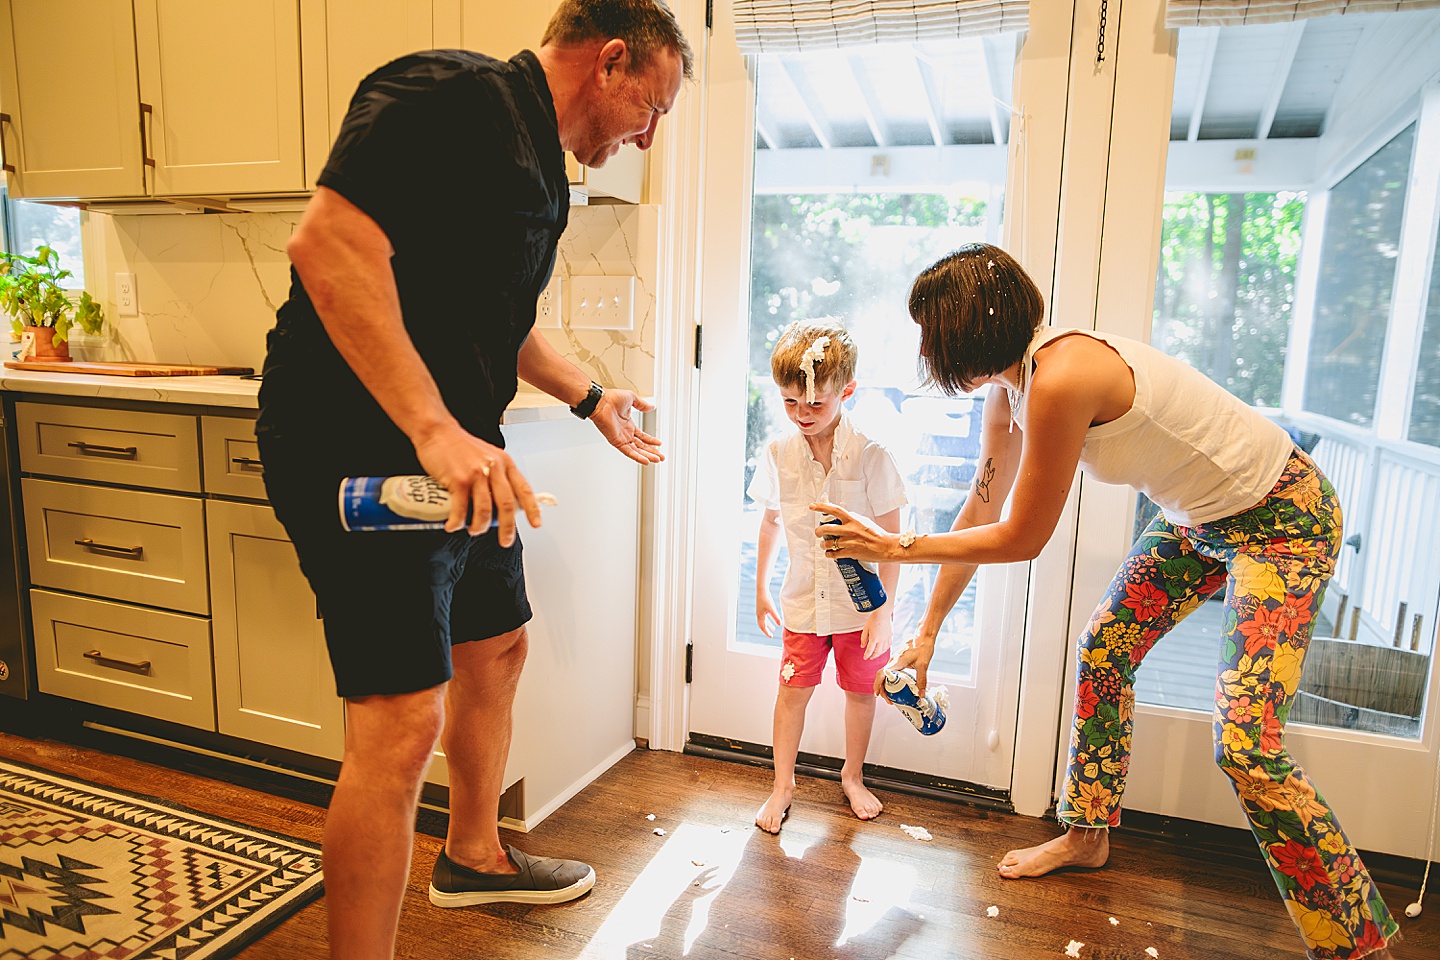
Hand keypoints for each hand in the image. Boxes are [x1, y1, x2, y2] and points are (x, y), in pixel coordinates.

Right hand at [413, 422, 540, 543]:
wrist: (437, 432)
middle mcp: (493, 468)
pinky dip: (457, 522)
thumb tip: (502, 500)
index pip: (524, 489)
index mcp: (504, 463)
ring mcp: (476, 474)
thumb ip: (496, 475)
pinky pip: (461, 509)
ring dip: (479, 527)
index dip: (532, 509)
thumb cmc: (459, 445)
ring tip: (474, 530)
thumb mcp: (487, 456)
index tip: (535, 523)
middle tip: (505, 540)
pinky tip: (453, 525)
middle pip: (507, 504)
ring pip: (484, 510)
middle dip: (507, 527)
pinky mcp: (458, 480)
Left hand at [591, 389, 663, 464]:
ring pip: (636, 451)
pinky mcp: (616, 441)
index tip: (659, 444)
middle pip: (641, 446)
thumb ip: (642, 405)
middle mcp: (625, 432)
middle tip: (661, 457)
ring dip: (647, 456)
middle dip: (652, 452)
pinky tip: (646, 461)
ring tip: (657, 460)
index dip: (651, 441)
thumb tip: (651, 407)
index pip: (642, 436)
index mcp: (628, 424)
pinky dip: (637, 457)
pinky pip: (628, 452)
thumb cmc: (611, 398)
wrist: (601, 402)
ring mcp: (621, 438)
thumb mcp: (632, 399)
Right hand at [756, 591, 779, 637]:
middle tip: (771, 635)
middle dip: (766, 630)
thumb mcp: (772, 609)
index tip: (771, 637)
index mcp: (760, 616)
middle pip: (762, 625)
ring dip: (768, 625)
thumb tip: (780, 624)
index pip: (762, 627)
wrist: (762, 590)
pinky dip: (769, 619)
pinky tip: (773, 619)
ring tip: (773, 628)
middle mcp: (759, 615)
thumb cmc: (766, 599)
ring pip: (764, 621)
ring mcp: (760, 611)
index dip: (766, 632)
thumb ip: (775, 617)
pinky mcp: (762, 608)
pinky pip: (765, 616)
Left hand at [811, 502, 892, 562]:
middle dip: (818, 531)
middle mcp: (849, 530)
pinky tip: (830, 553)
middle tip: (818, 533)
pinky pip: (833, 554)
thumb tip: (842, 516)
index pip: (834, 510)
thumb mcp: (864, 521)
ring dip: (823, 544)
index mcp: (853, 520)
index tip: (812, 506)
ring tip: (825, 545)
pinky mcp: (849, 553)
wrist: (886, 547)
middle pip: (825, 529)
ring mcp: (848, 542)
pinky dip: (829, 554)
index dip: (821, 507)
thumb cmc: (877, 534)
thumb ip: (852, 518)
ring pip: (827, 543)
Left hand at [861, 607, 891, 660]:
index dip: (867, 655)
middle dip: (873, 656)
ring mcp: (887, 638)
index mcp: (874, 638)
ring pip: (884, 650)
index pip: (870, 650)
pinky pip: (889, 645)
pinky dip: (885, 649)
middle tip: (870, 658)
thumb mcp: (865, 629)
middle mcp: (881, 640)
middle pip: (877, 652)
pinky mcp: (890, 635)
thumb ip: (864, 638)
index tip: (865, 658)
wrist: (882, 614)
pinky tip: (883, 649)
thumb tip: (862, 646)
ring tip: (876, 654)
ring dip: (879, 653)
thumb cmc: (873, 620)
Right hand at [873, 633, 936, 697]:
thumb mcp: (923, 665)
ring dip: (886, 686)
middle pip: (882, 677)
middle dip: (882, 690)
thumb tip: (921, 694)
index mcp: (896, 662)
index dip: (877, 684)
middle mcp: (893, 662)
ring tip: (892, 697)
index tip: (877, 694)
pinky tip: (897, 687)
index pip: (881, 674)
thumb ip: (922, 680)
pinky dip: (890, 681)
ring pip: (885, 675)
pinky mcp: (898, 661)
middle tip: (889, 701)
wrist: (923, 637)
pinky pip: (890, 673)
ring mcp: (895, 661)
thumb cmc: (922, 647)